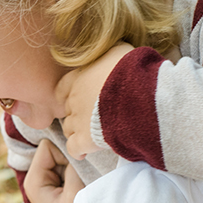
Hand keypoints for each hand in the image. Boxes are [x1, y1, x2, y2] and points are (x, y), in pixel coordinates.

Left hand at [23, 139, 85, 202]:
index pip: (47, 147)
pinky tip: (80, 184)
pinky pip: (67, 165)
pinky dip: (75, 170)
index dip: (63, 153)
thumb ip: (73, 165)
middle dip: (68, 159)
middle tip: (78, 178)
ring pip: (62, 157)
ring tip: (80, 184)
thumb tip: (73, 143)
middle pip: (54, 150)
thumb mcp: (76, 191)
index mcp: (33, 180)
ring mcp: (46, 180)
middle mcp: (36, 178)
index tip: (74, 169)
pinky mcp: (56, 182)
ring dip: (73, 165)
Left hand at [55, 43, 133, 158]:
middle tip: (91, 118)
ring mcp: (78, 120)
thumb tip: (112, 53)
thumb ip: (109, 54)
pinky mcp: (85, 139)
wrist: (139, 96)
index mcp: (79, 77)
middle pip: (67, 110)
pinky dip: (77, 150)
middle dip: (76, 114)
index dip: (69, 96)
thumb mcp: (120, 51)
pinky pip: (73, 148)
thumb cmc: (133, 70)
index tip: (79, 100)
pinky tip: (85, 151)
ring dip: (77, 132)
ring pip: (68, 129)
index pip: (62, 88)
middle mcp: (74, 99)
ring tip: (91, 134)